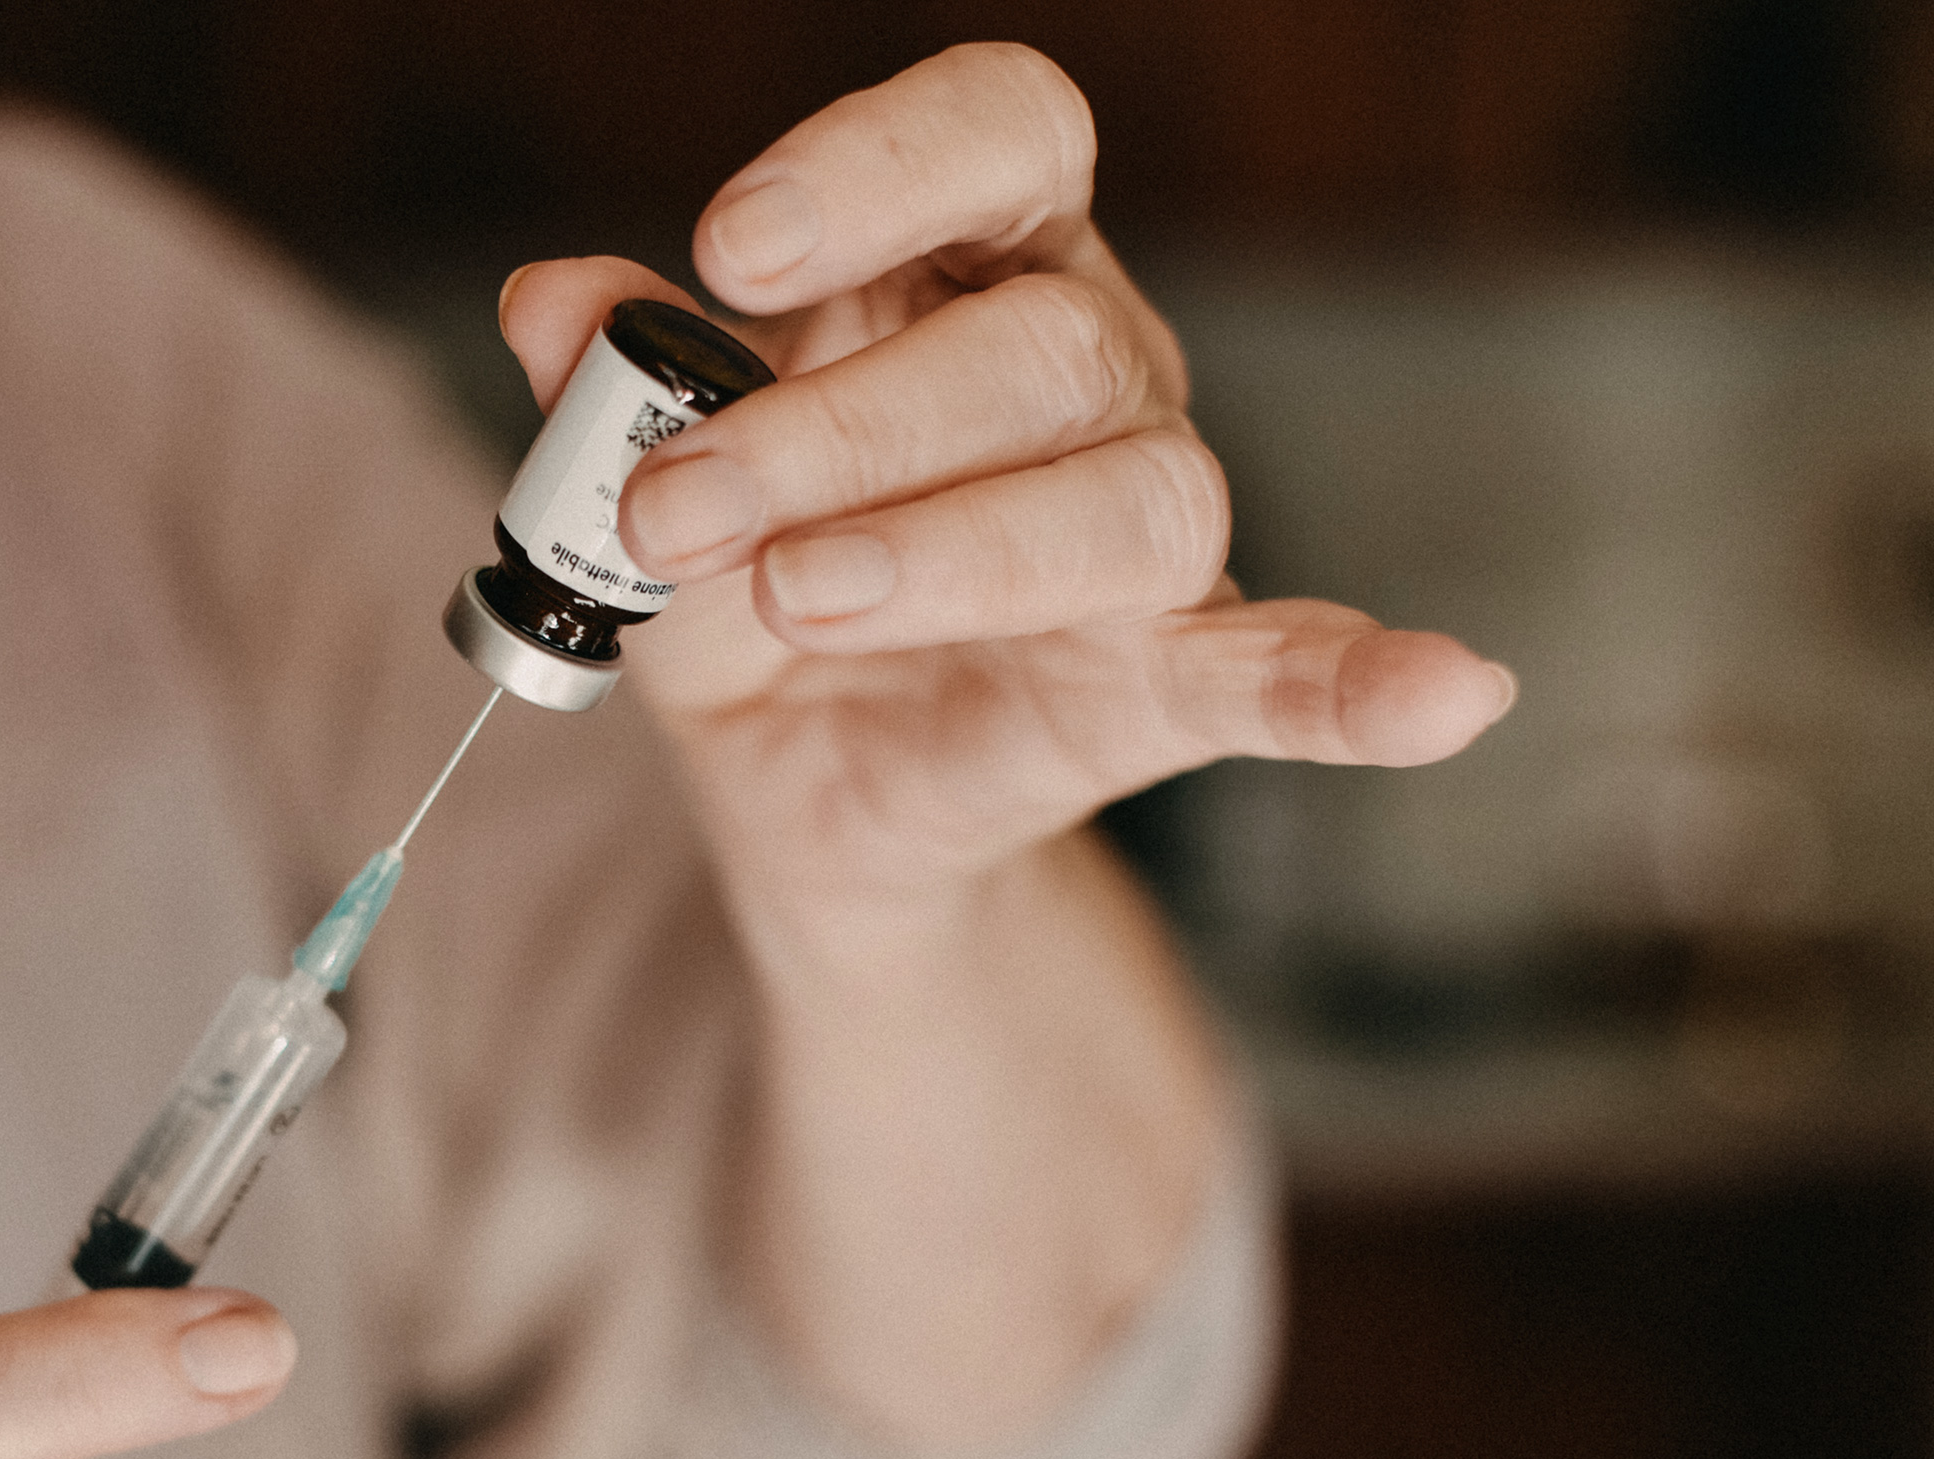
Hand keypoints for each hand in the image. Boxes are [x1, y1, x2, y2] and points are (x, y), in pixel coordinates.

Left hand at [496, 47, 1513, 1450]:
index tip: (732, 249)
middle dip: (834, 425)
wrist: (791, 786)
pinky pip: (1295, 669)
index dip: (879, 165)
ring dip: (949, 549)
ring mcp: (1144, 527)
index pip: (997, 133)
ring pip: (1122, 496)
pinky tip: (1451, 690)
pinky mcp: (1167, 680)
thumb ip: (612, 393)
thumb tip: (546, 302)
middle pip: (1029, 345)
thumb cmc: (736, 587)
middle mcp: (1086, 368)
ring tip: (799, 600)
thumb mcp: (638, 487)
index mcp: (965, 270)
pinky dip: (1365, 683)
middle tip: (674, 506)